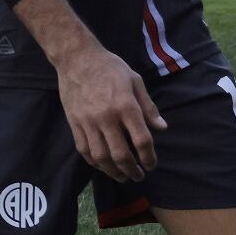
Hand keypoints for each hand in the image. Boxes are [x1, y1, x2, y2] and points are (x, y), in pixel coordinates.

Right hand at [54, 41, 166, 182]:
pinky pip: (84, 149)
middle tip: (139, 176)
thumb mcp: (135, 81)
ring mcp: (88, 121)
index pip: (141, 140)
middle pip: (121, 154)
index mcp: (126, 106)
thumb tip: (161, 128)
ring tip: (122, 176)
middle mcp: (107, 117)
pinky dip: (94, 162)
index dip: (149, 157)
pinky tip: (102, 165)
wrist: (76, 58)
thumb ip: (148, 107)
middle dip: (132, 170)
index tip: (151, 164)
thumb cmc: (109, 67)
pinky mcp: (74, 122)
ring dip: (113, 171)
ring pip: (101, 156)